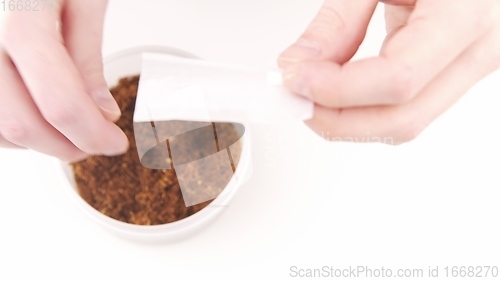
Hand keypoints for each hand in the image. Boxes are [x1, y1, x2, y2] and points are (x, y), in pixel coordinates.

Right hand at [0, 0, 127, 160]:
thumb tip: (101, 113)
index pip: (58, 98)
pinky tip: (42, 119)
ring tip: (74, 130)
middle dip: (67, 146)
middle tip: (98, 143)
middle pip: (20, 122)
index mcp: (23, 12)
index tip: (114, 142)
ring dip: (40, 142)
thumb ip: (86, 57)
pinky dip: (15, 129)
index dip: (91, 133)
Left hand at [278, 0, 499, 143]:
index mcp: (464, 15)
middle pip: (400, 119)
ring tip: (309, 93)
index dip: (339, 89)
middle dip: (336, 119)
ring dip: (346, 119)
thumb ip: (338, 20)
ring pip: (402, 124)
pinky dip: (362, 109)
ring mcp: (468, 71)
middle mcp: (476, 53)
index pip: (398, 78)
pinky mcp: (450, 78)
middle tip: (294, 97)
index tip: (297, 79)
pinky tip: (335, 89)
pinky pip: (403, 110)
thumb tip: (298, 65)